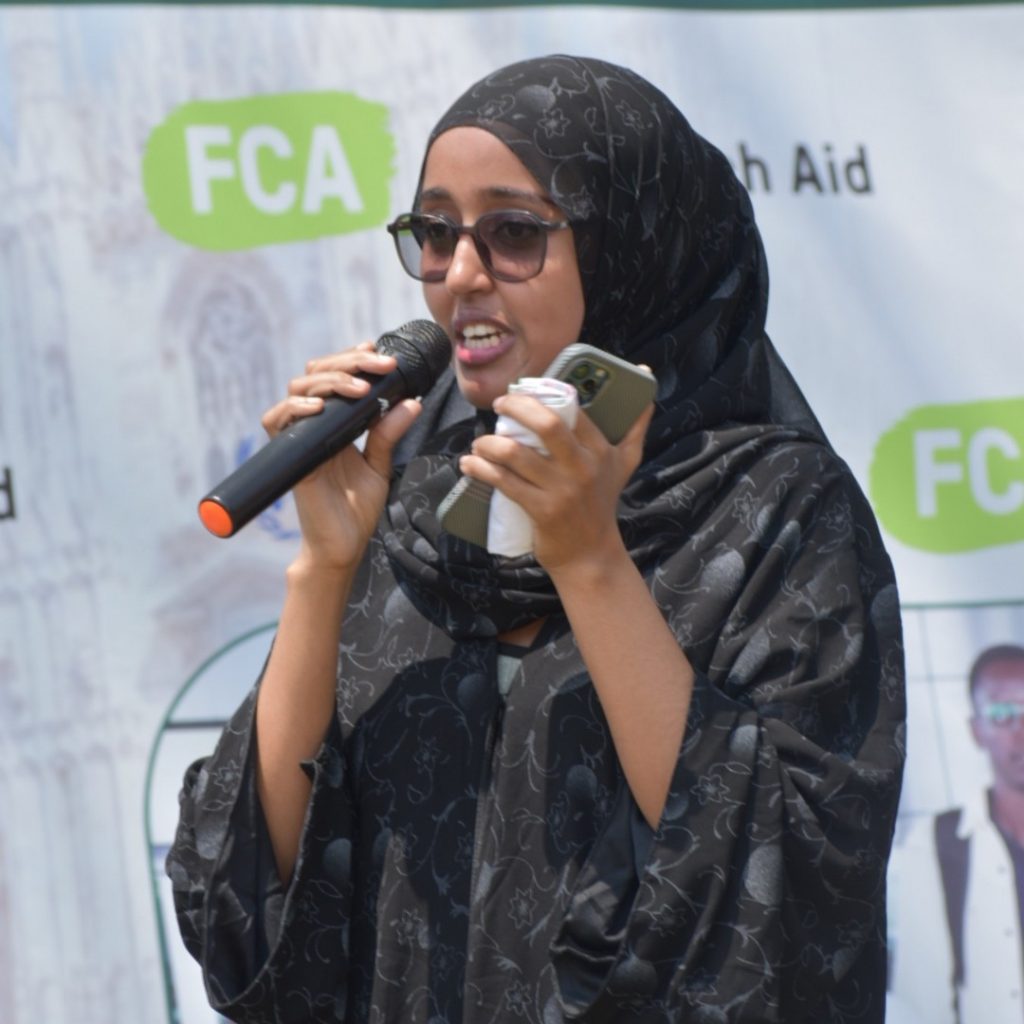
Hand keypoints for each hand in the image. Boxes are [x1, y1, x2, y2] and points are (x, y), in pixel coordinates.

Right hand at [261, 342, 421, 570]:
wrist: (343, 545)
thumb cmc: (357, 509)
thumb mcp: (379, 465)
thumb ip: (389, 433)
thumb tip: (412, 400)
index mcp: (335, 423)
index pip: (334, 377)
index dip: (351, 359)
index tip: (377, 351)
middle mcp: (314, 425)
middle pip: (315, 374)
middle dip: (347, 362)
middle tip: (380, 364)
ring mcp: (300, 439)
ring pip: (298, 389)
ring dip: (329, 380)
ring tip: (361, 388)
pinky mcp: (290, 457)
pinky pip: (276, 422)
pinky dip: (296, 408)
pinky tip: (320, 407)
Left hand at [458, 393, 652, 573]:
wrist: (590, 554)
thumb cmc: (602, 503)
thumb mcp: (625, 463)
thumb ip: (636, 425)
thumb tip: (646, 384)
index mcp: (600, 451)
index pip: (572, 411)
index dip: (541, 396)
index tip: (520, 392)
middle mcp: (583, 467)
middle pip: (547, 424)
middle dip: (516, 407)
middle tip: (499, 405)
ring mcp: (562, 490)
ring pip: (517, 454)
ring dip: (489, 443)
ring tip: (479, 442)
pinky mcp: (542, 510)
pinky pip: (505, 483)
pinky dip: (482, 470)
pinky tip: (470, 464)